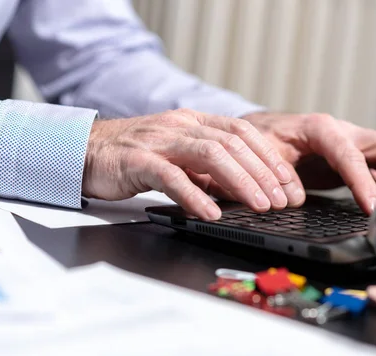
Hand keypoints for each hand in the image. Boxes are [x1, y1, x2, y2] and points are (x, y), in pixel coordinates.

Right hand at [82, 109, 293, 219]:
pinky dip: (195, 195)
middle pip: (234, 143)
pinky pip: (172, 176)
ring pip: (210, 154)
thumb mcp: (182, 159)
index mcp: (196, 122)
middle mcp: (182, 125)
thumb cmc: (137, 157)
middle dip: (263, 173)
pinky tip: (212, 214)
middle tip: (283, 200)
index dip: (271, 158)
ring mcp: (160, 140)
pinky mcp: (137, 160)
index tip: (290, 184)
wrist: (85, 151)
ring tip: (259, 206)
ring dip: (240, 182)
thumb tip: (248, 191)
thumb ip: (211, 170)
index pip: (244, 133)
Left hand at [241, 112, 375, 214]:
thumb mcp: (264, 152)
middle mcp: (344, 133)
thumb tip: (293, 199)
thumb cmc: (268, 137)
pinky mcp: (357, 160)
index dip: (361, 181)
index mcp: (321, 128)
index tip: (369, 206)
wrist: (270, 130)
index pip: (349, 155)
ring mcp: (354, 146)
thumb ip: (278, 175)